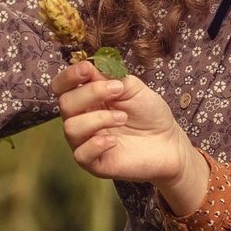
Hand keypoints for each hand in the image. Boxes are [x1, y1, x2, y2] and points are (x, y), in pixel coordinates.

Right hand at [56, 61, 209, 211]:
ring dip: (98, 119)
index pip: (61, 87)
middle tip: (118, 90)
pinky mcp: (95, 163)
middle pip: (65, 104)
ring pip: (70, 128)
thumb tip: (88, 67)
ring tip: (123, 118)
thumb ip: (109, 76)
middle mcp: (81, 119)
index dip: (68, 76)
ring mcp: (86, 142)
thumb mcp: (132, 87)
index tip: (86, 69)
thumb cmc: (149, 113)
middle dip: (90, 93)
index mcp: (86, 99)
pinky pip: (81, 155)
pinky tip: (114, 140)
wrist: (169, 141)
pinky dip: (96, 144)